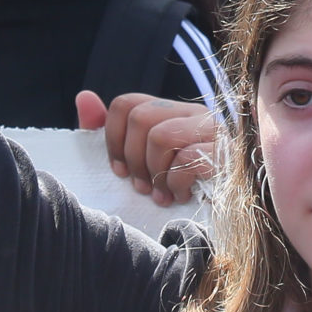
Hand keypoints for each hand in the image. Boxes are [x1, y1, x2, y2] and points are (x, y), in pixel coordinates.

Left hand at [76, 91, 218, 207]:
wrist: (227, 215)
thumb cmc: (179, 186)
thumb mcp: (140, 161)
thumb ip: (110, 131)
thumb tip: (84, 97)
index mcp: (170, 112)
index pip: (127, 103)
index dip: (113, 139)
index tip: (119, 170)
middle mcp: (192, 113)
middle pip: (141, 117)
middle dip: (134, 159)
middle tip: (141, 187)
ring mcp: (212, 130)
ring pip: (160, 136)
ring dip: (155, 174)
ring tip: (161, 195)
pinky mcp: (225, 154)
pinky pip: (186, 160)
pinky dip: (176, 184)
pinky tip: (180, 197)